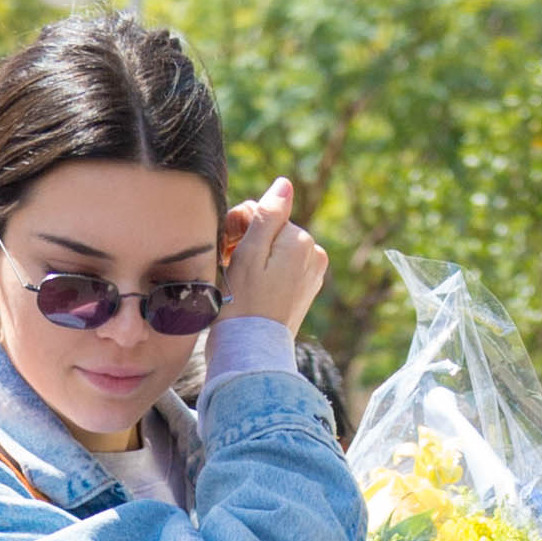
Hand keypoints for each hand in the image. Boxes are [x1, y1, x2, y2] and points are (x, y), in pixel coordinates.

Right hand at [219, 179, 327, 337]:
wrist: (249, 356)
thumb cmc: (242, 306)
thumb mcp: (249, 254)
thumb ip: (267, 216)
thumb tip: (284, 184)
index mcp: (302, 241)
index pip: (266, 215)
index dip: (240, 228)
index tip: (227, 250)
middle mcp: (314, 256)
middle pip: (274, 233)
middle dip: (250, 242)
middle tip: (228, 266)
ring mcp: (312, 276)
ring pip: (276, 251)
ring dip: (256, 258)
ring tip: (239, 282)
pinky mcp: (305, 294)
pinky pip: (282, 271)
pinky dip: (266, 275)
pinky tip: (252, 292)